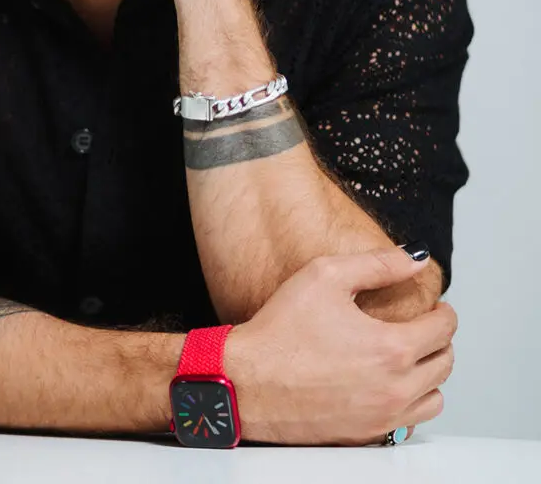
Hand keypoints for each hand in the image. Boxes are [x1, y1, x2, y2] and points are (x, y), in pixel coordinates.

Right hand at [224, 246, 456, 445]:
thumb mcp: (325, 276)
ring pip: (434, 399)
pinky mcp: (366, 436)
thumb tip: (415, 258)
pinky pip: (409, 424)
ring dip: (430, 376)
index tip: (438, 306)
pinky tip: (390, 386)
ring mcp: (382, 417)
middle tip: (424, 327)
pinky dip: (410, 404)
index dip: (445, 312)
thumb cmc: (280, 330)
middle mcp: (394, 387)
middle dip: (441, 340)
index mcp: (391, 348)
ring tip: (410, 357)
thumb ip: (378, 264)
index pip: (444, 329)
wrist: (248, 381)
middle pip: (445, 364)